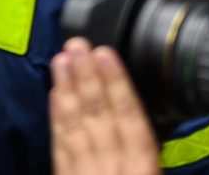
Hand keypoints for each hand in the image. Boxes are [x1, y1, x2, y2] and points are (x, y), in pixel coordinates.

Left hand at [51, 38, 160, 174]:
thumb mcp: (153, 173)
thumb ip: (144, 147)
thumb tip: (137, 111)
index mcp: (143, 165)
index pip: (130, 115)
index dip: (117, 82)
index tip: (106, 55)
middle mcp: (114, 165)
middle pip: (99, 113)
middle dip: (87, 76)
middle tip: (78, 46)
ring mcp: (88, 172)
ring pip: (76, 124)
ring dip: (67, 89)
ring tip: (62, 60)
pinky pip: (60, 145)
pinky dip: (57, 118)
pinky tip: (55, 94)